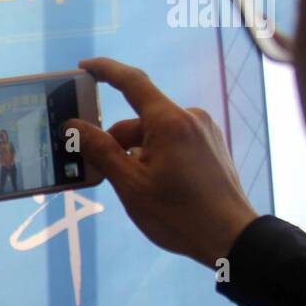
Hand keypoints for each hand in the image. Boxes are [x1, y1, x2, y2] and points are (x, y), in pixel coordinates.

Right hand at [64, 57, 258, 268]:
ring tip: (137, 189)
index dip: (104, 71)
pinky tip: (157, 185)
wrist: (231, 238)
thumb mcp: (130, 184)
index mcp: (169, 122)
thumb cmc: (179, 214)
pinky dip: (157, 156)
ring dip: (137, 153)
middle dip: (117, 142)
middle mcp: (190, 118)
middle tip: (103, 173)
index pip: (131, 82)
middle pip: (139, 120)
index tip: (83, 67)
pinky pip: (174, 141)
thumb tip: (74, 126)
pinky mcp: (212, 145)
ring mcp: (204, 131)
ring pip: (156, 133)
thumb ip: (100, 150)